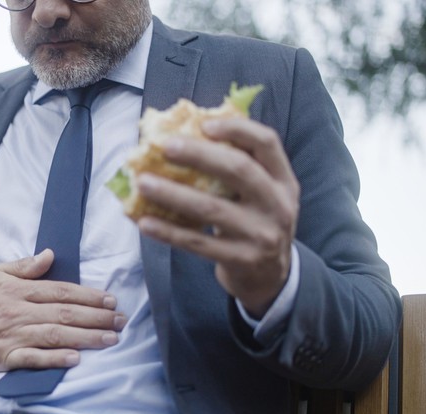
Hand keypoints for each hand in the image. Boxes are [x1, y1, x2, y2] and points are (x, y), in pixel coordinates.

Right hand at [0, 249, 124, 372]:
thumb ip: (23, 266)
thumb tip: (49, 255)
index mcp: (18, 290)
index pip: (60, 291)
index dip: (87, 296)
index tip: (109, 300)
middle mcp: (18, 312)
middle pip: (64, 313)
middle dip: (96, 317)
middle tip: (120, 321)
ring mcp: (13, 335)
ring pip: (55, 335)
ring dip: (85, 337)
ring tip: (109, 339)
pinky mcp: (6, 357)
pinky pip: (34, 358)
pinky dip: (55, 359)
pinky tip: (75, 359)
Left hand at [136, 118, 299, 316]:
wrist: (269, 276)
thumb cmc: (253, 222)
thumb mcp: (261, 194)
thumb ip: (237, 166)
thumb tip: (184, 134)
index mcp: (283, 180)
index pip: (267, 143)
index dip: (237, 129)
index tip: (204, 124)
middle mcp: (277, 205)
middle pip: (239, 171)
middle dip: (199, 155)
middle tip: (164, 147)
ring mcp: (261, 235)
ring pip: (211, 209)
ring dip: (172, 194)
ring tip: (142, 182)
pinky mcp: (240, 260)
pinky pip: (197, 243)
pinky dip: (168, 231)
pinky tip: (144, 221)